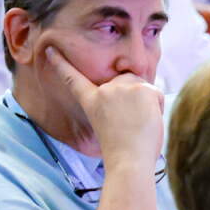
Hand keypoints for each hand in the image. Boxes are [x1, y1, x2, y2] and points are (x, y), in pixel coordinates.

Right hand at [46, 46, 162, 175]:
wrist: (129, 160)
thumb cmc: (123, 150)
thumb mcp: (109, 123)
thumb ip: (114, 104)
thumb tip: (134, 92)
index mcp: (91, 101)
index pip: (73, 78)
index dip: (61, 64)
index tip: (52, 49)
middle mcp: (104, 90)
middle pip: (126, 80)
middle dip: (134, 96)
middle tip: (133, 122)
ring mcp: (122, 87)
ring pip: (142, 86)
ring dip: (147, 102)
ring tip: (140, 123)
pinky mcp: (141, 88)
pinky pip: (156, 93)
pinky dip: (158, 107)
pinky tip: (148, 120)